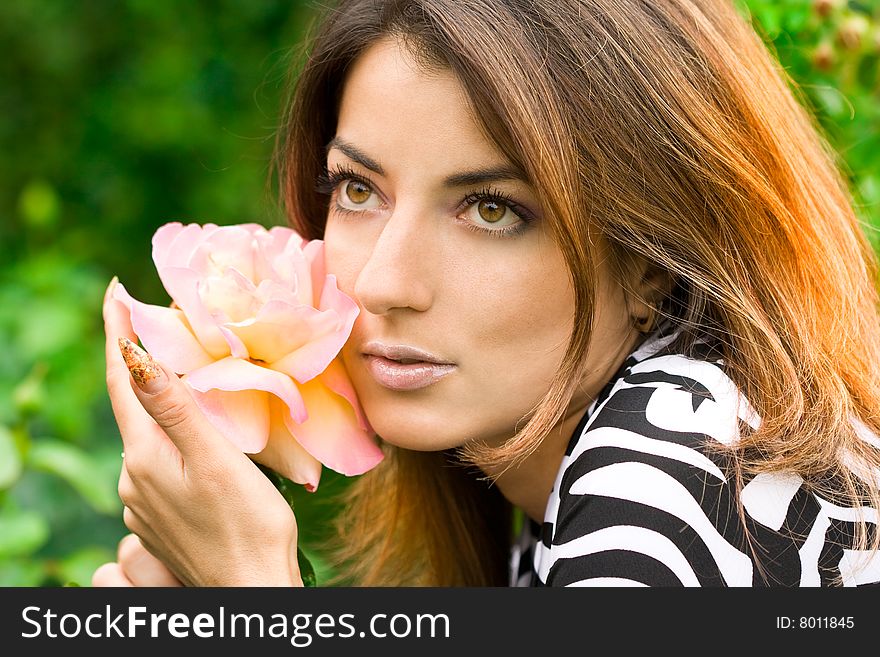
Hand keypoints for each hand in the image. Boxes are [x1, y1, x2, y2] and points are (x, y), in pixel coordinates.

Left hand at [100, 278, 303, 586]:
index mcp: (145, 457)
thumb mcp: (215, 461)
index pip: (122, 380)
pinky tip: (194, 438)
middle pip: (132, 406)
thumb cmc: (246, 527)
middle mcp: (135, 479)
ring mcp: (146, 502)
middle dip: (140, 363)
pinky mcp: (162, 518)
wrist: (251, 593)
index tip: (115, 291)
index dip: (116, 333)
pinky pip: (159, 462)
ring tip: (183, 375)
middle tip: (155, 321)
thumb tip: (136, 357)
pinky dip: (170, 437)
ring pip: (148, 436)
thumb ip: (176, 409)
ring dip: (158, 402)